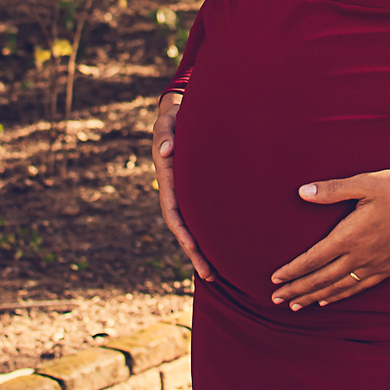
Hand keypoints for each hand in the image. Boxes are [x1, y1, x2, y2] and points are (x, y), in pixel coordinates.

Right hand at [152, 99, 214, 282]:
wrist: (180, 113)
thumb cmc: (175, 117)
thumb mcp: (167, 121)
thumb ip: (166, 134)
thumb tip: (168, 150)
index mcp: (168, 180)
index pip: (174, 213)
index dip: (183, 233)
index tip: (194, 250)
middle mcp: (176, 192)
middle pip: (184, 229)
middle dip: (195, 253)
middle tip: (211, 276)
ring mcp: (186, 194)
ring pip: (194, 227)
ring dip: (203, 251)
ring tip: (217, 276)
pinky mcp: (198, 191)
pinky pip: (203, 217)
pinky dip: (210, 235)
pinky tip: (223, 249)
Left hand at [271, 168, 389, 309]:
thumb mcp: (366, 183)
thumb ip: (333, 189)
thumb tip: (303, 192)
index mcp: (351, 235)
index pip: (314, 259)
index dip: (293, 270)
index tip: (275, 279)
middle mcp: (361, 256)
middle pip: (322, 278)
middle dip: (297, 289)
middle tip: (275, 299)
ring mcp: (376, 265)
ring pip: (339, 287)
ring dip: (315, 296)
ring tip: (296, 305)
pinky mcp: (389, 268)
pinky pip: (359, 288)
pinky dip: (340, 295)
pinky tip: (329, 299)